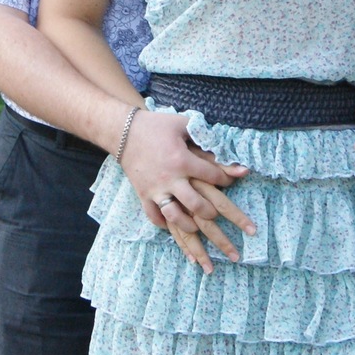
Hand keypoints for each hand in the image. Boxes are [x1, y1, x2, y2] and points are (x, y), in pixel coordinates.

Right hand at [120, 109, 255, 272]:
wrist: (123, 131)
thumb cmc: (157, 126)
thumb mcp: (184, 125)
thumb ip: (207, 138)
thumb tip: (227, 149)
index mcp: (183, 161)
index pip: (212, 176)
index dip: (226, 180)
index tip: (231, 182)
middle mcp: (170, 179)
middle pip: (197, 205)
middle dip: (212, 213)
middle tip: (218, 215)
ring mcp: (155, 190)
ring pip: (176, 216)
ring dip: (190, 227)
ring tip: (199, 229)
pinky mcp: (142, 195)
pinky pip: (154, 216)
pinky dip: (164, 224)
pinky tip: (173, 229)